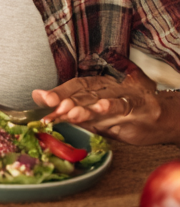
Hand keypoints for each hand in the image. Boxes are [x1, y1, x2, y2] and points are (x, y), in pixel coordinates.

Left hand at [32, 69, 179, 146]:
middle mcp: (108, 87)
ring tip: (69, 112)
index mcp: (97, 87)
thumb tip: (46, 109)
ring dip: (83, 106)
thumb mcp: (100, 117)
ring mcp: (124, 95)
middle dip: (65, 100)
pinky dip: (111, 106)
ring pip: (100, 99)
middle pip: (83, 92)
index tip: (40, 98)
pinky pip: (123, 105)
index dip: (57, 91)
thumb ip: (76, 114)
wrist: (166, 119)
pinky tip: (99, 108)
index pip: (74, 86)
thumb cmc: (129, 117)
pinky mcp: (139, 106)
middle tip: (50, 108)